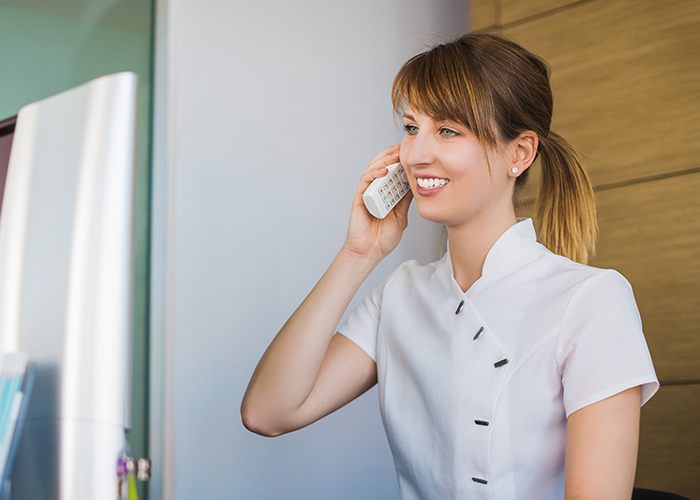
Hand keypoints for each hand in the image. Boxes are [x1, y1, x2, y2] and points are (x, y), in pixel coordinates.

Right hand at [343, 144, 412, 260]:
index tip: (410, 153)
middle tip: (403, 149)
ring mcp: (368, 194)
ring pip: (373, 170)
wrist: (370, 252)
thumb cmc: (383, 238)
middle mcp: (377, 192)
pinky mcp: (360, 198)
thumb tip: (416, 184)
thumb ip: (405, 200)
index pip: (394, 173)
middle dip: (392, 156)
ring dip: (384, 161)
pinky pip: (365, 181)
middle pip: (383, 167)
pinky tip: (383, 171)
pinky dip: (373, 174)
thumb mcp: (401, 216)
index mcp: (388, 195)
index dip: (400, 162)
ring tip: (394, 156)